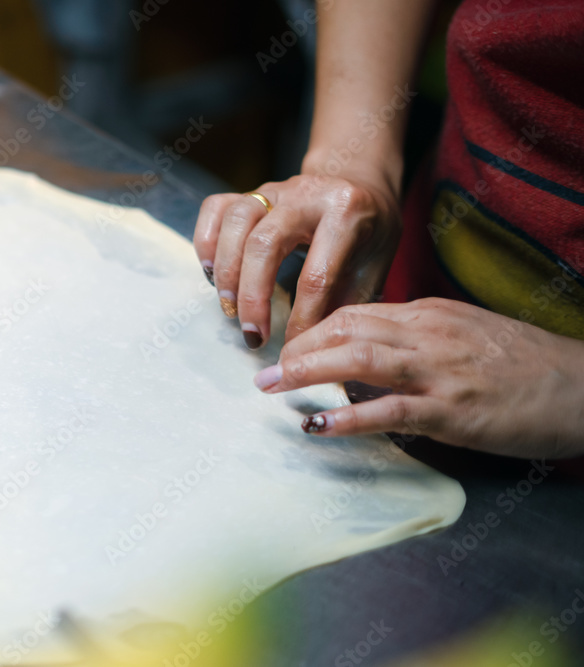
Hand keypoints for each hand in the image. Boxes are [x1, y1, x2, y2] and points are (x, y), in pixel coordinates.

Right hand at [192, 173, 400, 349]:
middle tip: (252, 335)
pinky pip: (215, 208)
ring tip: (229, 309)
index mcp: (347, 212)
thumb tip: (314, 347)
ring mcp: (274, 189)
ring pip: (236, 221)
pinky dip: (205, 241)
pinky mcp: (250, 192)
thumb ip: (347, 301)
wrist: (359, 182)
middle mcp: (307, 193)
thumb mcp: (375, 265)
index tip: (293, 350)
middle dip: (253, 296)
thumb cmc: (370, 231)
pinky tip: (211, 274)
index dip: (302, 319)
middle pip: (264, 243)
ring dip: (226, 271)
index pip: (317, 275)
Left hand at [252, 298, 583, 458]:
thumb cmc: (523, 365)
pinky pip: (390, 409)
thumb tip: (364, 354)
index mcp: (428, 314)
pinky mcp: (453, 409)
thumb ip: (415, 339)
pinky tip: (317, 422)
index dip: (311, 329)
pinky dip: (348, 415)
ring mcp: (439, 370)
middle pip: (345, 328)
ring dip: (307, 372)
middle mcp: (427, 333)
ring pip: (358, 358)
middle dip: (297, 347)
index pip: (353, 311)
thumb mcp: (463, 335)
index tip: (285, 347)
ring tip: (271, 387)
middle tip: (264, 369)